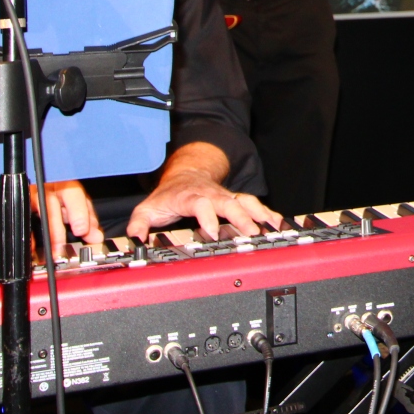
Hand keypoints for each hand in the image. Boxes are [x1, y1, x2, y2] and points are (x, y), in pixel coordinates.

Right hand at [0, 180, 101, 268]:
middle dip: (54, 229)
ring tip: (27, 258)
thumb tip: (96, 237)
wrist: (21, 184)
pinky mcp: (0, 207)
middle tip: (58, 250)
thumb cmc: (52, 193)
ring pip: (20, 214)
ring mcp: (18, 196)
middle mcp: (39, 186)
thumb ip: (85, 218)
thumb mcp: (71, 203)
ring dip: (24, 240)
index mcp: (60, 182)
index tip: (81, 230)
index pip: (72, 193)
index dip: (78, 212)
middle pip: (46, 203)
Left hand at [127, 169, 283, 241]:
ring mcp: (226, 197)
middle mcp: (212, 195)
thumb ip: (139, 224)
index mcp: (191, 197)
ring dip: (258, 215)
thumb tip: (135, 239)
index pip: (200, 204)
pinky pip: (254, 205)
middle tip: (250, 234)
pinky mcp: (236, 201)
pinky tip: (277, 223)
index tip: (213, 233)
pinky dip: (267, 213)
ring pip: (245, 202)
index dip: (207, 217)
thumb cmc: (170, 196)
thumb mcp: (148, 208)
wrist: (187, 174)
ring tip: (270, 228)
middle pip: (229, 203)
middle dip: (241, 218)